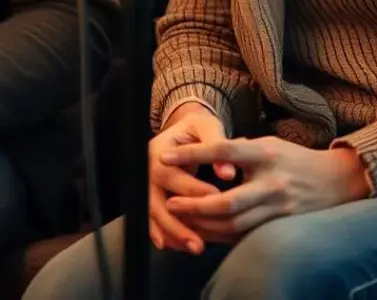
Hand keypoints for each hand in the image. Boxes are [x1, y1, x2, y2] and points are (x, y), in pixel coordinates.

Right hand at [148, 103, 233, 254]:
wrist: (183, 128)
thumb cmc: (198, 128)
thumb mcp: (207, 127)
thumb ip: (218, 145)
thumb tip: (229, 174)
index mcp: (159, 151)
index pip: (172, 174)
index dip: (194, 189)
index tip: (217, 200)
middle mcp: (148, 170)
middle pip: (157, 202)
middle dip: (179, 224)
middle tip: (201, 243)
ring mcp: (147, 185)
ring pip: (154, 215)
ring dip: (173, 235)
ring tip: (196, 248)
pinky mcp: (152, 197)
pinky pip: (154, 220)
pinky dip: (165, 235)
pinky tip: (179, 248)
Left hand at [160, 137, 370, 242]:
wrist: (338, 181)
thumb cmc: (296, 159)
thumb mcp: (270, 143)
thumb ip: (241, 148)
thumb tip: (210, 152)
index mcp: (266, 154)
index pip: (223, 151)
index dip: (193, 155)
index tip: (165, 157)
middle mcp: (272, 182)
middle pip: (227, 201)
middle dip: (195, 205)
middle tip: (171, 203)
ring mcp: (279, 209)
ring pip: (235, 225)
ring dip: (205, 225)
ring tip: (182, 220)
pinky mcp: (283, 227)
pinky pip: (247, 236)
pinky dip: (223, 236)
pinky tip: (206, 232)